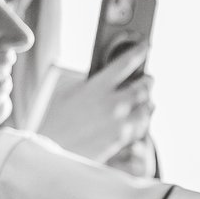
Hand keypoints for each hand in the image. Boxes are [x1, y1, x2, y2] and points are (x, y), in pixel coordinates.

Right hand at [38, 46, 153, 161]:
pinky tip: (139, 119)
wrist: (51, 151)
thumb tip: (108, 78)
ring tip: (146, 101)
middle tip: (148, 79)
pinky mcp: (121, 139)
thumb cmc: (55, 121)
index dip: (138, 51)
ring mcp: (119, 123)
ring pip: (146, 109)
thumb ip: (91, 83)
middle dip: (147, 81)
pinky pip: (140, 127)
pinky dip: (141, 121)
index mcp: (97, 86)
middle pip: (143, 87)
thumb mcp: (68, 92)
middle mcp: (112, 103)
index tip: (146, 46)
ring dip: (147, 103)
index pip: (125, 63)